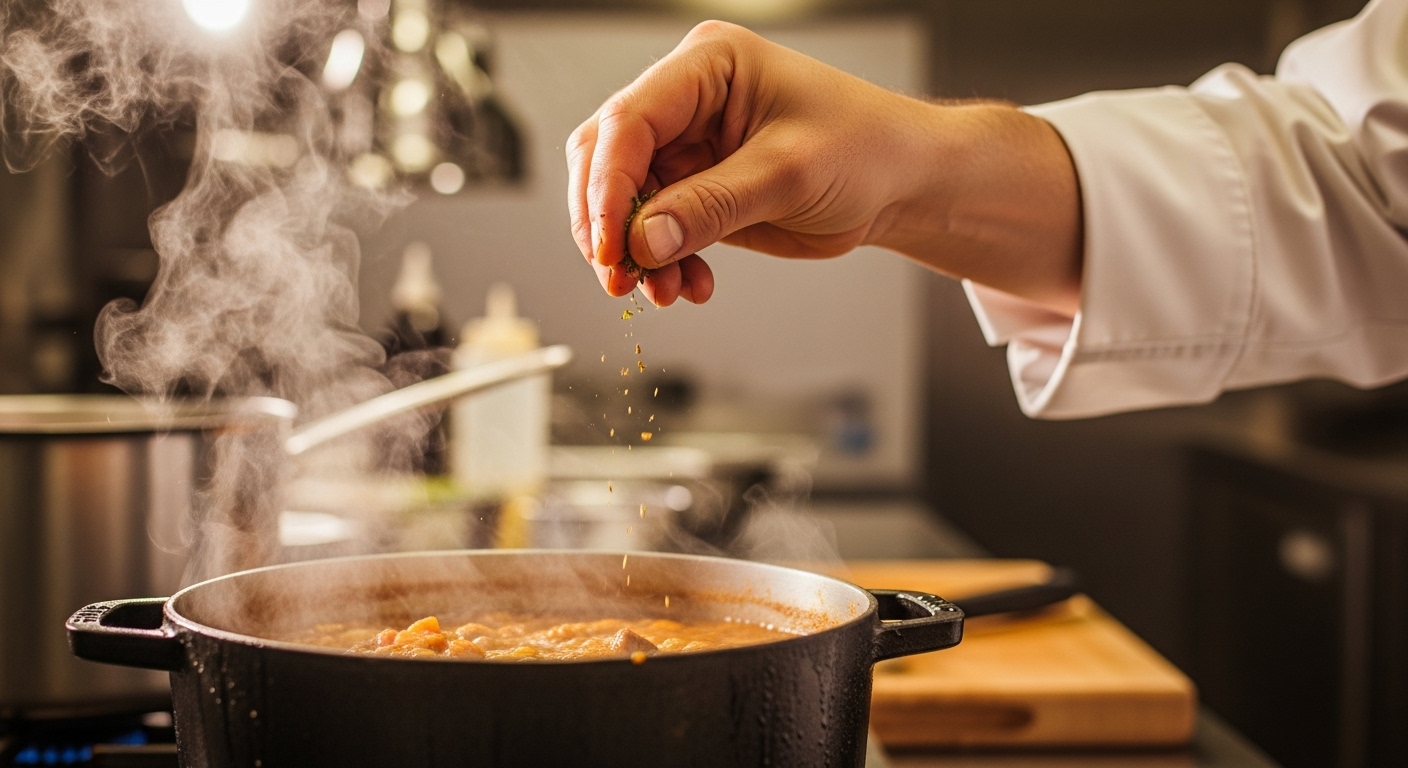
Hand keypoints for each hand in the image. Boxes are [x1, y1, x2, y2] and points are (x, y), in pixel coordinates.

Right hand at [567, 21, 1081, 312]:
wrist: (903, 183)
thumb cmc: (867, 148)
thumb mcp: (789, 174)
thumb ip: (712, 206)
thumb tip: (643, 240)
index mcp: (706, 66)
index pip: (629, 120)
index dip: (608, 187)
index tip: (612, 246)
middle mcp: (687, 102)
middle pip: (608, 160)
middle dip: (610, 225)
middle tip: (621, 278)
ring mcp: (688, 148)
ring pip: (625, 203)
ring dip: (635, 254)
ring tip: (664, 292)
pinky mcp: (697, 190)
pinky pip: (654, 231)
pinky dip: (662, 264)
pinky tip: (689, 285)